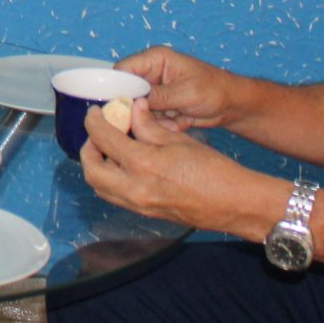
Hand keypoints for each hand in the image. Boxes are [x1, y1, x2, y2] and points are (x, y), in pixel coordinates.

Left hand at [77, 100, 281, 235]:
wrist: (235, 204)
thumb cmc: (214, 170)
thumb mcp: (179, 139)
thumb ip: (149, 125)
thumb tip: (133, 109)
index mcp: (144, 165)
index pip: (103, 139)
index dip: (94, 122)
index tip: (95, 112)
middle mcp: (135, 189)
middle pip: (91, 169)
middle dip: (88, 147)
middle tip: (99, 132)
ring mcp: (139, 205)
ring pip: (99, 187)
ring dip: (96, 165)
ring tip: (109, 148)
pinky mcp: (145, 213)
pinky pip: (115, 196)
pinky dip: (110, 180)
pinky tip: (123, 165)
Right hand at [118, 45, 244, 130]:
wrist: (232, 105)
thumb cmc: (215, 89)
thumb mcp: (186, 92)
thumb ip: (158, 96)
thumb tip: (133, 101)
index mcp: (155, 59)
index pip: (123, 70)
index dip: (119, 87)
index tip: (122, 107)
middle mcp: (151, 73)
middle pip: (128, 92)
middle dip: (141, 109)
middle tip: (158, 118)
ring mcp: (155, 91)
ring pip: (139, 110)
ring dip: (156, 120)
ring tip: (177, 120)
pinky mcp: (160, 106)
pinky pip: (151, 119)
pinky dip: (164, 125)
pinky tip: (181, 122)